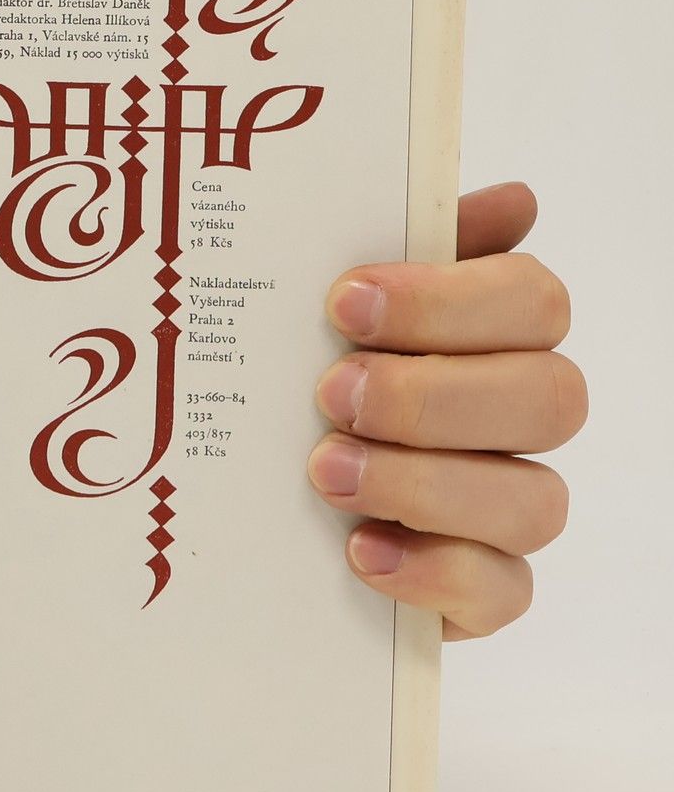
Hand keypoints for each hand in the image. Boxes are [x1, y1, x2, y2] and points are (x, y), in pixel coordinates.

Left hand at [309, 182, 583, 639]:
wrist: (242, 495)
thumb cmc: (296, 370)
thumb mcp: (320, 300)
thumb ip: (398, 240)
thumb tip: (514, 199)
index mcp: (491, 332)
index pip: (532, 300)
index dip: (447, 300)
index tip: (345, 300)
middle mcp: (515, 416)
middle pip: (551, 398)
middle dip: (435, 395)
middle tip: (332, 391)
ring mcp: (504, 507)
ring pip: (534, 501)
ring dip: (425, 483)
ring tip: (325, 470)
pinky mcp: (478, 590)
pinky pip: (502, 591)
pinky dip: (433, 572)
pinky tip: (360, 550)